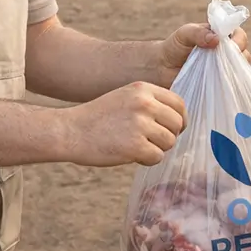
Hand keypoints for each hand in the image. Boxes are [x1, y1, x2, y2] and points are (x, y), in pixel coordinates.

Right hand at [62, 82, 186, 166]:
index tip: (173, 129)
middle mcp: (145, 103)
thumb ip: (151, 103)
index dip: (180, 119)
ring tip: (136, 146)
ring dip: (157, 149)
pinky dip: (147, 161)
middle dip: (169, 136)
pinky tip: (131, 155)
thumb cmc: (99, 118)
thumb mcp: (126, 97)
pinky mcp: (135, 146)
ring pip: (169, 142)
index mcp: (143, 89)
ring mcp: (140, 124)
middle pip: (177, 124)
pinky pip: (157, 157)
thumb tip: (179, 120)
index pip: (179, 103)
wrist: (70, 131)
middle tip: (151, 141)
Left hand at [153, 22, 250, 87]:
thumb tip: (216, 39)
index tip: (231, 45)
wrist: (161, 68)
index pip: (240, 36)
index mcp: (222, 37)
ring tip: (221, 75)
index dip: (239, 40)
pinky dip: (228, 87)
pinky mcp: (218, 86)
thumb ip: (198, 33)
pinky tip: (220, 87)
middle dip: (238, 58)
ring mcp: (223, 70)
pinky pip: (230, 87)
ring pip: (239, 72)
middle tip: (225, 62)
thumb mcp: (184, 34)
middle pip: (243, 55)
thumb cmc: (174, 47)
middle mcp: (226, 53)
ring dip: (233, 73)